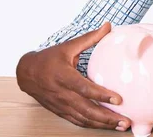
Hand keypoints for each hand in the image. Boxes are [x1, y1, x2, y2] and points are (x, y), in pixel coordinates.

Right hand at [16, 22, 130, 130]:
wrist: (26, 73)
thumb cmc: (49, 58)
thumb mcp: (68, 46)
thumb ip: (90, 38)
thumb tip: (108, 26)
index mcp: (64, 76)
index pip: (85, 89)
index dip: (102, 95)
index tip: (119, 99)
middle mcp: (62, 93)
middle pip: (87, 109)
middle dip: (107, 117)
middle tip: (126, 120)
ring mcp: (61, 104)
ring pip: (83, 118)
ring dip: (103, 124)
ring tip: (121, 126)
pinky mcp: (60, 111)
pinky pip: (77, 121)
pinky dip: (92, 125)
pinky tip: (105, 125)